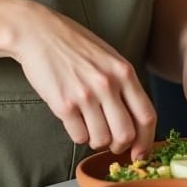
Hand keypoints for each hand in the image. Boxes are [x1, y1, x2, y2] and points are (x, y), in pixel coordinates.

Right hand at [9, 1, 156, 158]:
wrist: (39, 33)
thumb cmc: (75, 45)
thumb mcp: (109, 57)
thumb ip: (124, 84)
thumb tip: (136, 121)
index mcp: (124, 71)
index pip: (146, 116)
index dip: (146, 141)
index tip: (140, 153)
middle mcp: (107, 84)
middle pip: (126, 134)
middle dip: (120, 146)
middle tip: (112, 143)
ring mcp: (85, 95)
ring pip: (101, 140)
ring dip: (97, 140)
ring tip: (90, 126)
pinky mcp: (63, 105)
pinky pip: (79, 137)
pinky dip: (79, 135)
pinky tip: (74, 120)